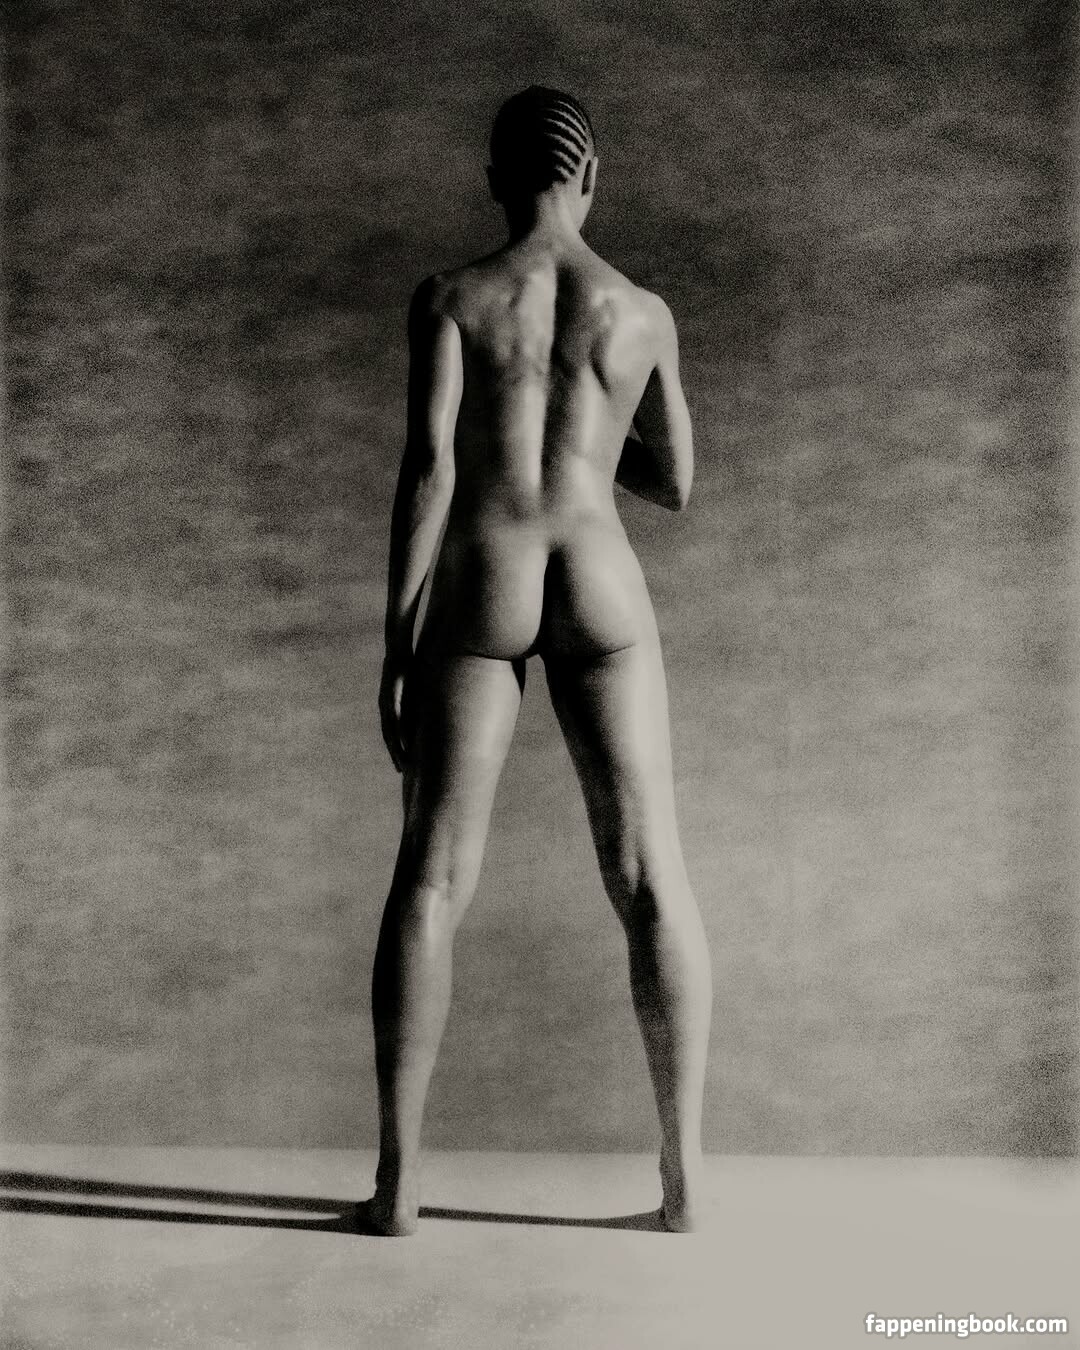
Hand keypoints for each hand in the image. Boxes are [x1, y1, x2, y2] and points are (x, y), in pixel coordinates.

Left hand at [379, 652, 409, 772]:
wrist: (397, 649)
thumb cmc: (406, 666)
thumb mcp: (410, 685)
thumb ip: (413, 698)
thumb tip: (422, 708)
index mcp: (388, 706)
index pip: (390, 732)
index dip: (395, 748)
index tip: (402, 762)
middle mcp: (384, 707)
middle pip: (388, 736)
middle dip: (395, 754)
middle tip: (402, 770)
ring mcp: (386, 703)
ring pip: (390, 731)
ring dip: (396, 749)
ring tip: (404, 762)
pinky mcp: (391, 697)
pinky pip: (396, 719)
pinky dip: (400, 733)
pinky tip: (405, 744)